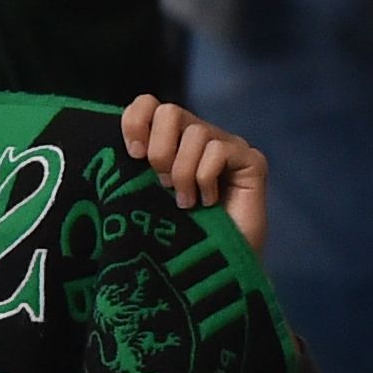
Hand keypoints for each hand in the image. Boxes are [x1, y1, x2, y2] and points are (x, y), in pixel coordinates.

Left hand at [119, 95, 268, 248]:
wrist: (215, 268)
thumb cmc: (177, 235)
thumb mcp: (145, 196)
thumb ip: (136, 168)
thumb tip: (121, 148)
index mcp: (171, 140)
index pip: (148, 104)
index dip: (135, 122)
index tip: (134, 155)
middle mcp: (200, 136)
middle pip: (169, 111)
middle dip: (160, 151)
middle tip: (163, 184)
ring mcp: (228, 146)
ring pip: (196, 132)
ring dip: (184, 173)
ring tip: (185, 202)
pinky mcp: (251, 160)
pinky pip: (219, 151)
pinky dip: (206, 179)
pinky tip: (209, 201)